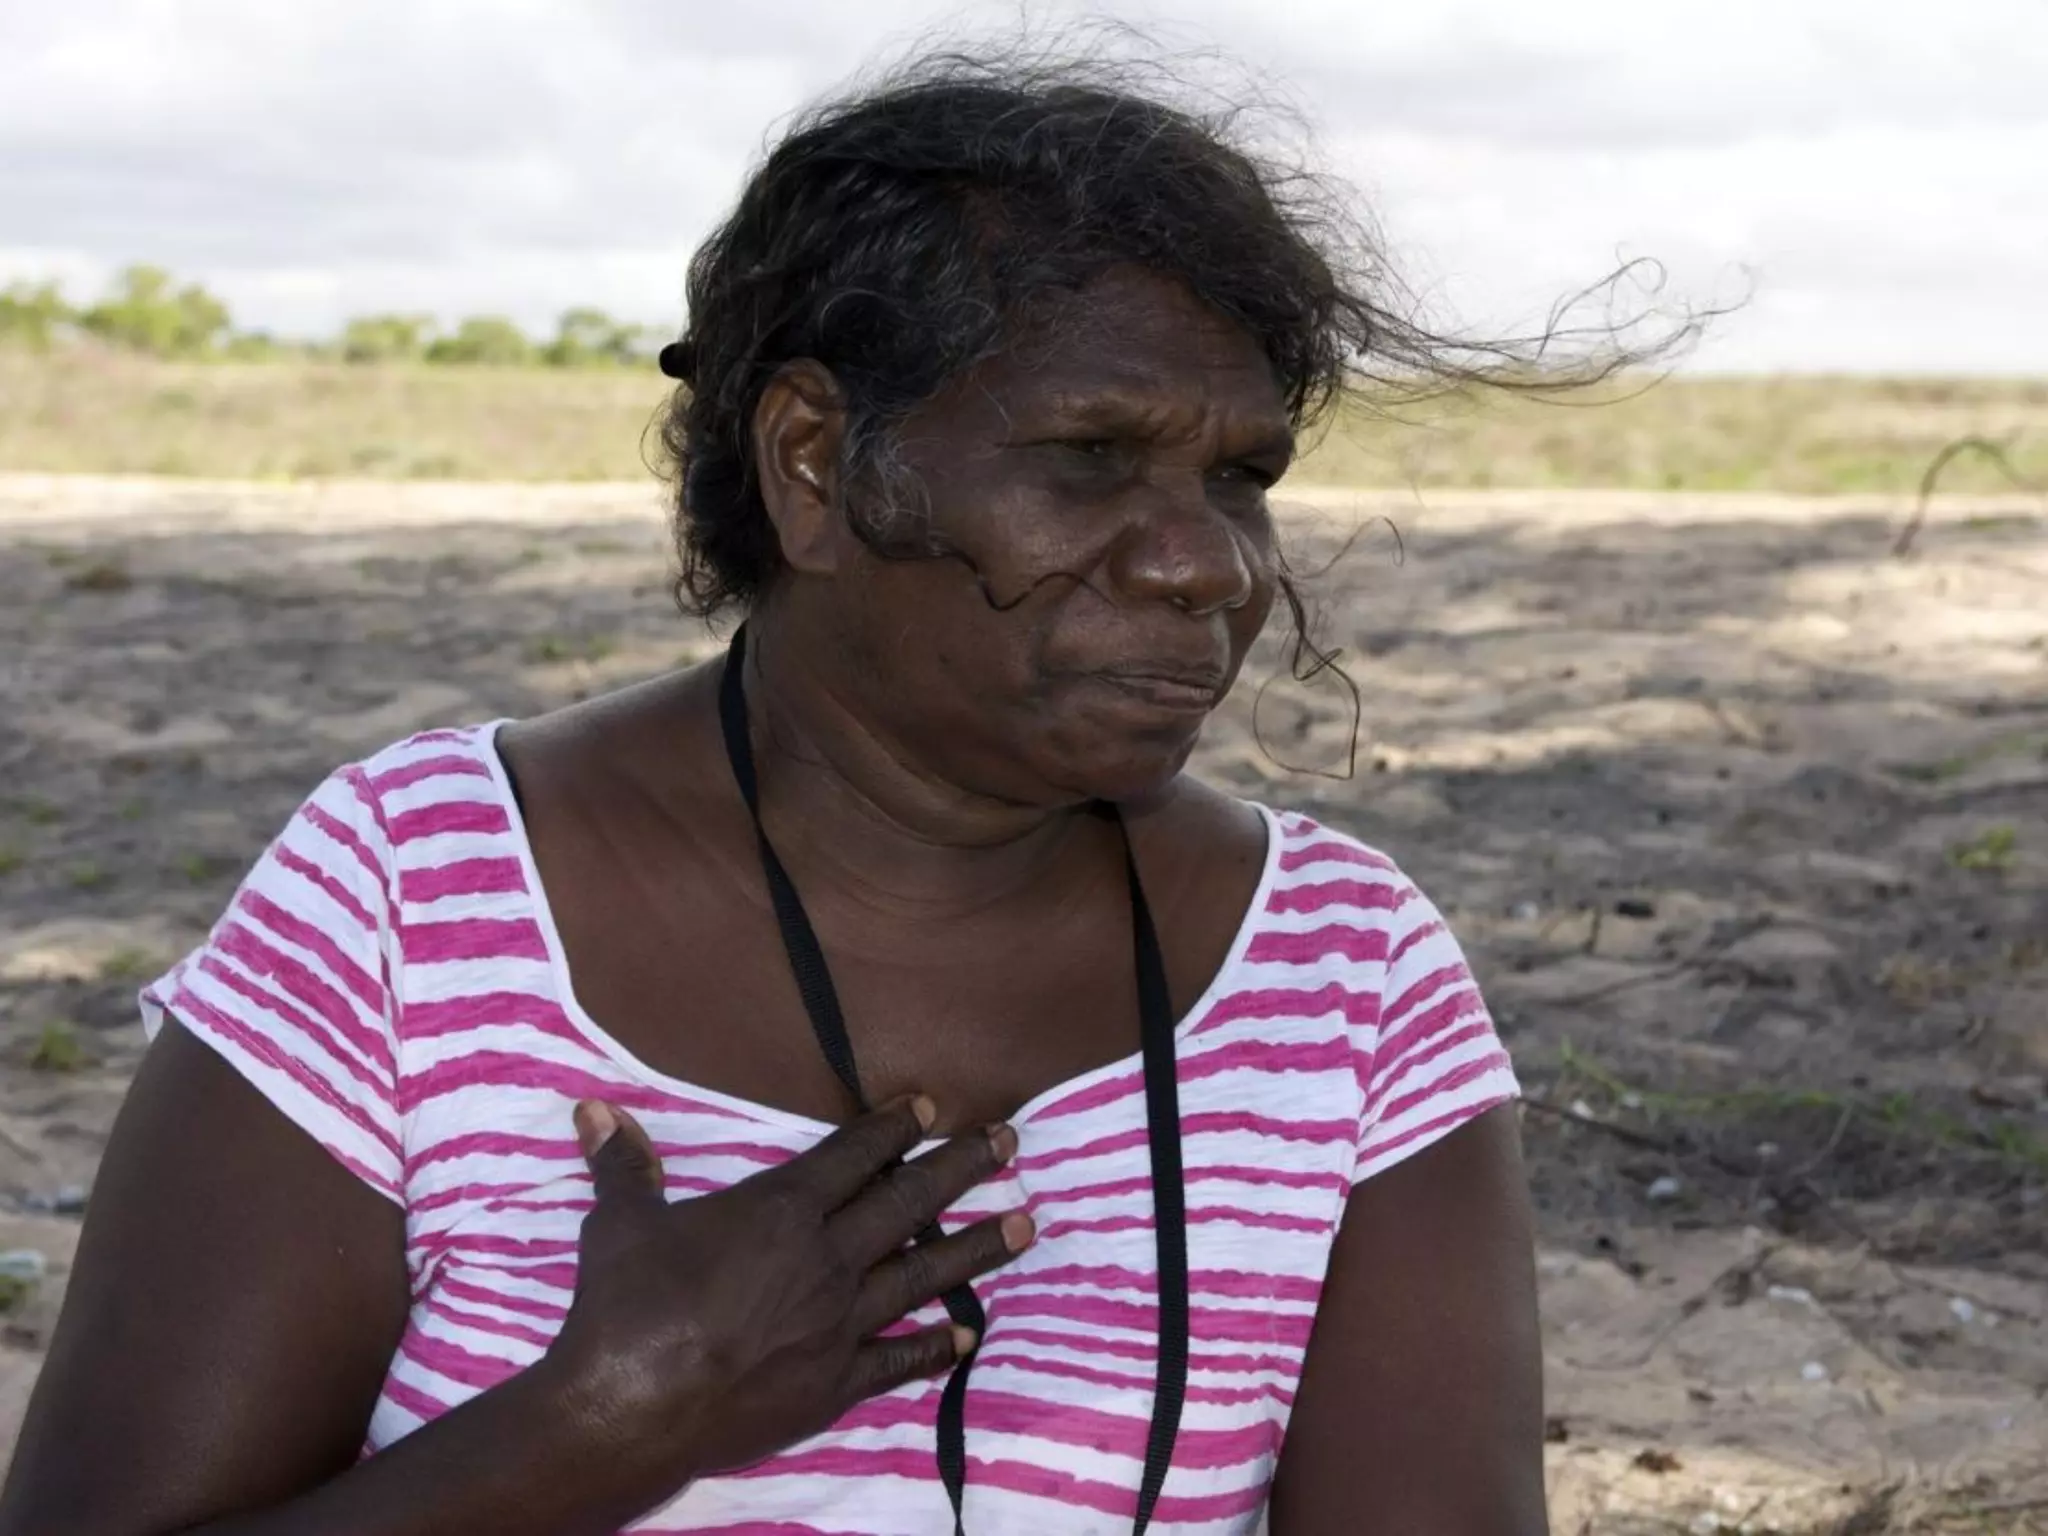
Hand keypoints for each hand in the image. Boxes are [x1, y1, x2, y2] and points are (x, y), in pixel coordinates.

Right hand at [540, 1095, 1031, 1502]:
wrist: (630, 1408)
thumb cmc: (626, 1306)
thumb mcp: (620, 1224)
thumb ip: (624, 1166)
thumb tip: (593, 1111)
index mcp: (781, 1210)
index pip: (853, 1155)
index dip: (894, 1126)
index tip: (933, 1106)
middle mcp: (824, 1257)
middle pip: (908, 1202)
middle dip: (963, 1167)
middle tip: (1011, 1142)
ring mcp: (837, 1322)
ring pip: (922, 1273)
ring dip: (976, 1247)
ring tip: (1027, 1224)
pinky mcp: (835, 1381)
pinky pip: (898, 1357)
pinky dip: (935, 1346)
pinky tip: (969, 1335)